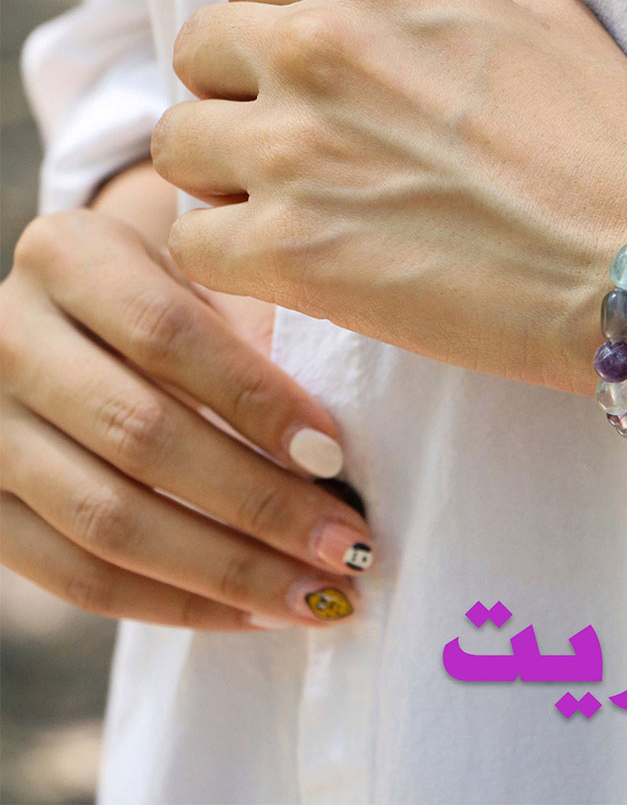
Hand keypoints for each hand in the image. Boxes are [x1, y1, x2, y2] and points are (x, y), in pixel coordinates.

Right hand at [0, 209, 373, 629]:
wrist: (76, 319)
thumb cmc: (171, 294)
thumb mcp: (206, 277)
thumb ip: (256, 327)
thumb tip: (329, 451)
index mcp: (69, 257)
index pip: (167, 334)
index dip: (255, 400)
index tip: (334, 456)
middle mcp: (6, 338)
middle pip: (141, 437)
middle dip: (260, 504)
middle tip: (348, 545)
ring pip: (109, 521)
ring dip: (229, 571)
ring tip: (319, 595)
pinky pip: (76, 578)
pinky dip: (175, 604)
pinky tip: (254, 612)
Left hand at [153, 0, 626, 390]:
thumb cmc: (611, 146)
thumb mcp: (543, 23)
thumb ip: (449, 5)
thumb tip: (409, 28)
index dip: (267, 34)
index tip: (297, 81)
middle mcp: (320, 43)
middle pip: (200, 54)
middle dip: (236, 99)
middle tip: (289, 151)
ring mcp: (295, 147)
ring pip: (179, 145)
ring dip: (223, 179)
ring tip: (286, 214)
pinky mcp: (289, 248)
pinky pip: (195, 241)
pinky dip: (229, 258)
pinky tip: (288, 269)